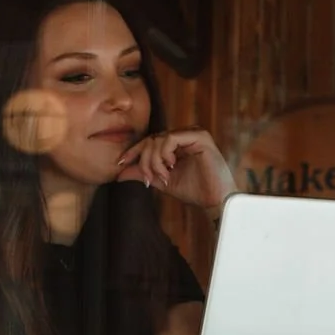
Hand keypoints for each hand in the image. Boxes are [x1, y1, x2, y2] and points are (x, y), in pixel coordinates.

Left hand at [116, 128, 234, 212]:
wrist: (214, 201)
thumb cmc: (194, 191)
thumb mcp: (163, 181)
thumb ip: (144, 173)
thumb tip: (120, 173)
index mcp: (177, 143)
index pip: (150, 141)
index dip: (134, 151)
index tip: (120, 163)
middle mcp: (185, 135)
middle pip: (151, 139)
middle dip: (145, 161)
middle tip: (150, 179)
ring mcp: (193, 133)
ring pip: (159, 139)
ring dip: (155, 160)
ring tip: (164, 177)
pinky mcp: (200, 136)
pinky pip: (171, 139)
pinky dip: (165, 154)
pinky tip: (171, 167)